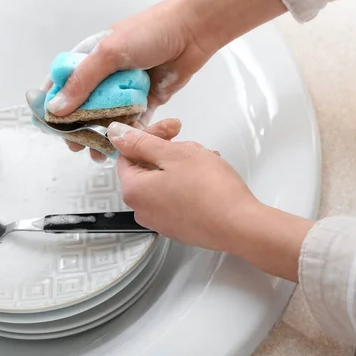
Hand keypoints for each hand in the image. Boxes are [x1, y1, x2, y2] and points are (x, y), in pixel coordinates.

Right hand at [43, 0, 212, 161]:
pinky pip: (133, 121)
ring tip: (96, 153)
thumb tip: (56, 108)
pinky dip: (127, 133)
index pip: (63, 82)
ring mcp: (125, 88)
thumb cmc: (150, 32)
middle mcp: (105, 74)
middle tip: (74, 146)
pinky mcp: (145, 100)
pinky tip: (121, 148)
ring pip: (107, 117)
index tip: (49, 126)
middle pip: (84, 106)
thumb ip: (82, 82)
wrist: (192, 31)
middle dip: (77, 127)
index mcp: (90, 57)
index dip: (53, 103)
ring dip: (101, 136)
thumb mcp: (109, 54)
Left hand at [107, 121, 312, 281]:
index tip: (172, 128)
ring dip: (184, 164)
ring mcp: (161, 221)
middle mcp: (142, 209)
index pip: (129, 154)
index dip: (151, 136)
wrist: (240, 225)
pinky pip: (177, 197)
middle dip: (171, 150)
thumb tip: (116, 134)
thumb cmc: (209, 189)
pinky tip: (209, 177)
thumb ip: (140, 142)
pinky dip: (190, 183)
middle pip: (148, 168)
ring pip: (165, 180)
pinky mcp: (180, 227)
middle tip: (194, 146)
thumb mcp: (173, 154)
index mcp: (133, 190)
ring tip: (207, 160)